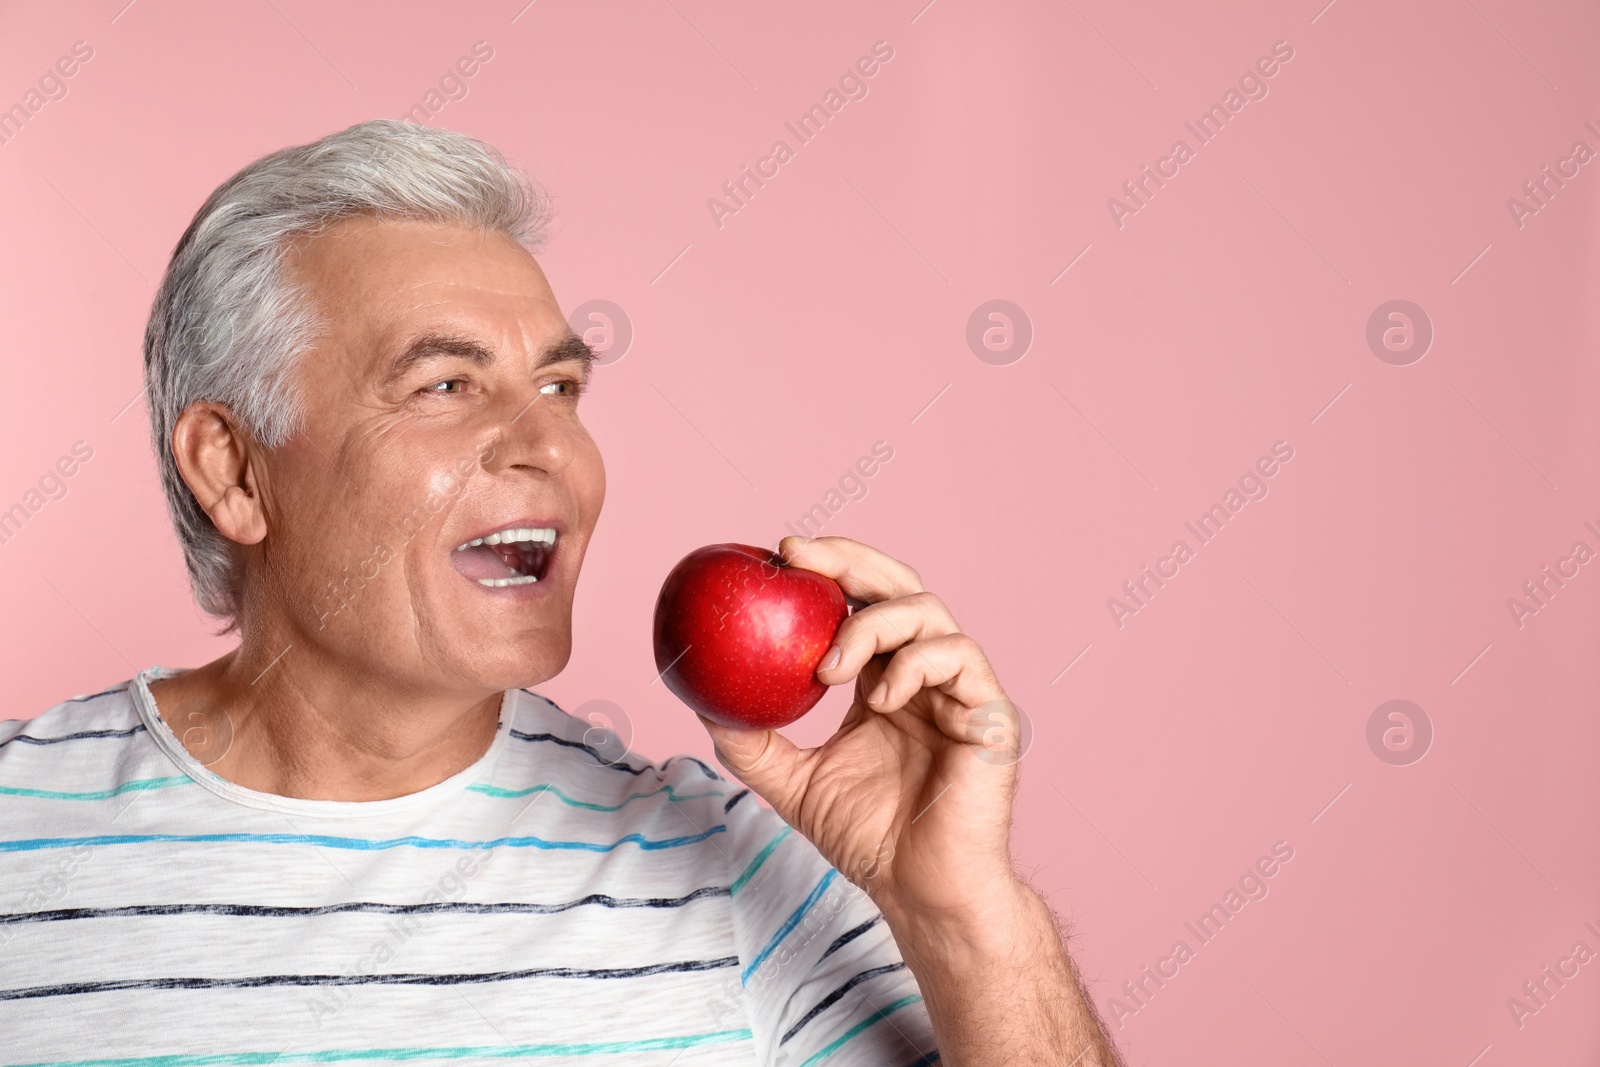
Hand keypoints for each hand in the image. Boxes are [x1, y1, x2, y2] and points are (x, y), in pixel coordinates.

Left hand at [696, 535, 1025, 921]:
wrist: (922, 891)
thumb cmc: (867, 839)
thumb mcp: (791, 782)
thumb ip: (749, 740)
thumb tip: (699, 698)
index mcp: (884, 679)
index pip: (860, 602)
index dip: (827, 570)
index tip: (778, 556)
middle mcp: (924, 673)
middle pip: (897, 585)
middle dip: (848, 560)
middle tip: (797, 556)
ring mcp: (960, 689)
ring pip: (927, 611)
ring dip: (870, 625)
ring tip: (827, 668)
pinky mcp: (990, 712)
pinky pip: (957, 657)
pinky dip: (913, 665)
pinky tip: (879, 700)